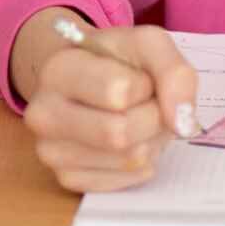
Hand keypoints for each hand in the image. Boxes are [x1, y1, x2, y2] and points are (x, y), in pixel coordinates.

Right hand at [13, 9, 197, 193]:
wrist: (86, 76)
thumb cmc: (116, 59)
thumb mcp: (148, 44)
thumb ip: (174, 72)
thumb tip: (182, 124)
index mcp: (57, 70)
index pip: (119, 92)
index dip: (144, 85)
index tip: (137, 77)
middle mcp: (43, 113)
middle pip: (121, 134)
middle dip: (152, 118)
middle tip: (147, 103)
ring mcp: (50, 151)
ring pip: (128, 159)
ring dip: (151, 140)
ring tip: (137, 118)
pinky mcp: (67, 179)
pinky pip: (125, 181)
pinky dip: (141, 163)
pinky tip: (128, 141)